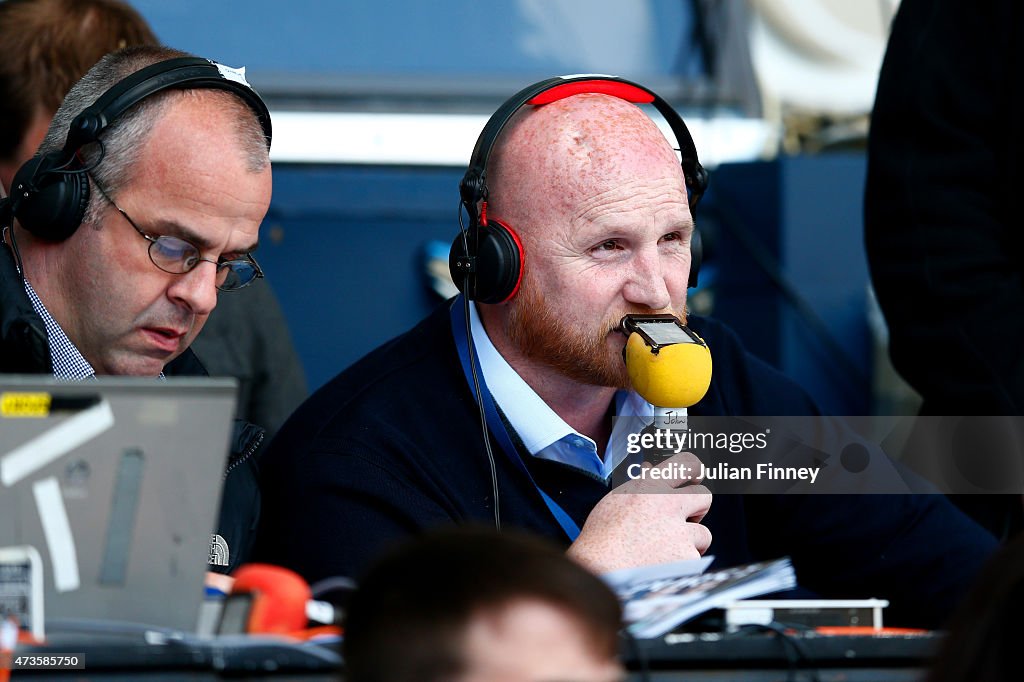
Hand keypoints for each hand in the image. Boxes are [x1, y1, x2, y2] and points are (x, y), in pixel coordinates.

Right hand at [567, 452, 711, 573]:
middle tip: (685, 520)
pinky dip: (683, 565)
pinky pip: (695, 559)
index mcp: (650, 486)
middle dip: (699, 508)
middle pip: (704, 496)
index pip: (686, 464)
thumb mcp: (615, 501)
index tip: (695, 478)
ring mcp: (680, 531)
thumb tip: (651, 468)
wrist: (600, 572)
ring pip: (702, 534)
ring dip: (689, 542)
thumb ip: (638, 483)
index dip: (695, 470)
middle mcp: (668, 504)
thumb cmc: (601, 539)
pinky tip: (661, 568)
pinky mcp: (687, 557)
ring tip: (663, 552)